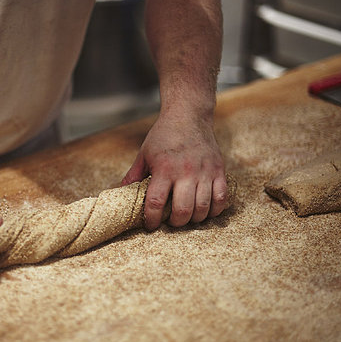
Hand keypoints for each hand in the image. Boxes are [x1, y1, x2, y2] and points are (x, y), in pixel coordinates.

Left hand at [122, 112, 227, 229]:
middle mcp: (185, 172)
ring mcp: (204, 172)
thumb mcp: (144, 154)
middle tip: (170, 221)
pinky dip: (214, 210)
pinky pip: (221, 198)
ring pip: (203, 208)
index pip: (156, 203)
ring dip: (194, 219)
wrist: (188, 115)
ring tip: (186, 216)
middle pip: (182, 210)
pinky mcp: (218, 170)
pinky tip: (205, 210)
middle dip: (175, 223)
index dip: (152, 219)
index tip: (150, 225)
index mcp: (164, 169)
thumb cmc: (164, 136)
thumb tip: (119, 193)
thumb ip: (133, 176)